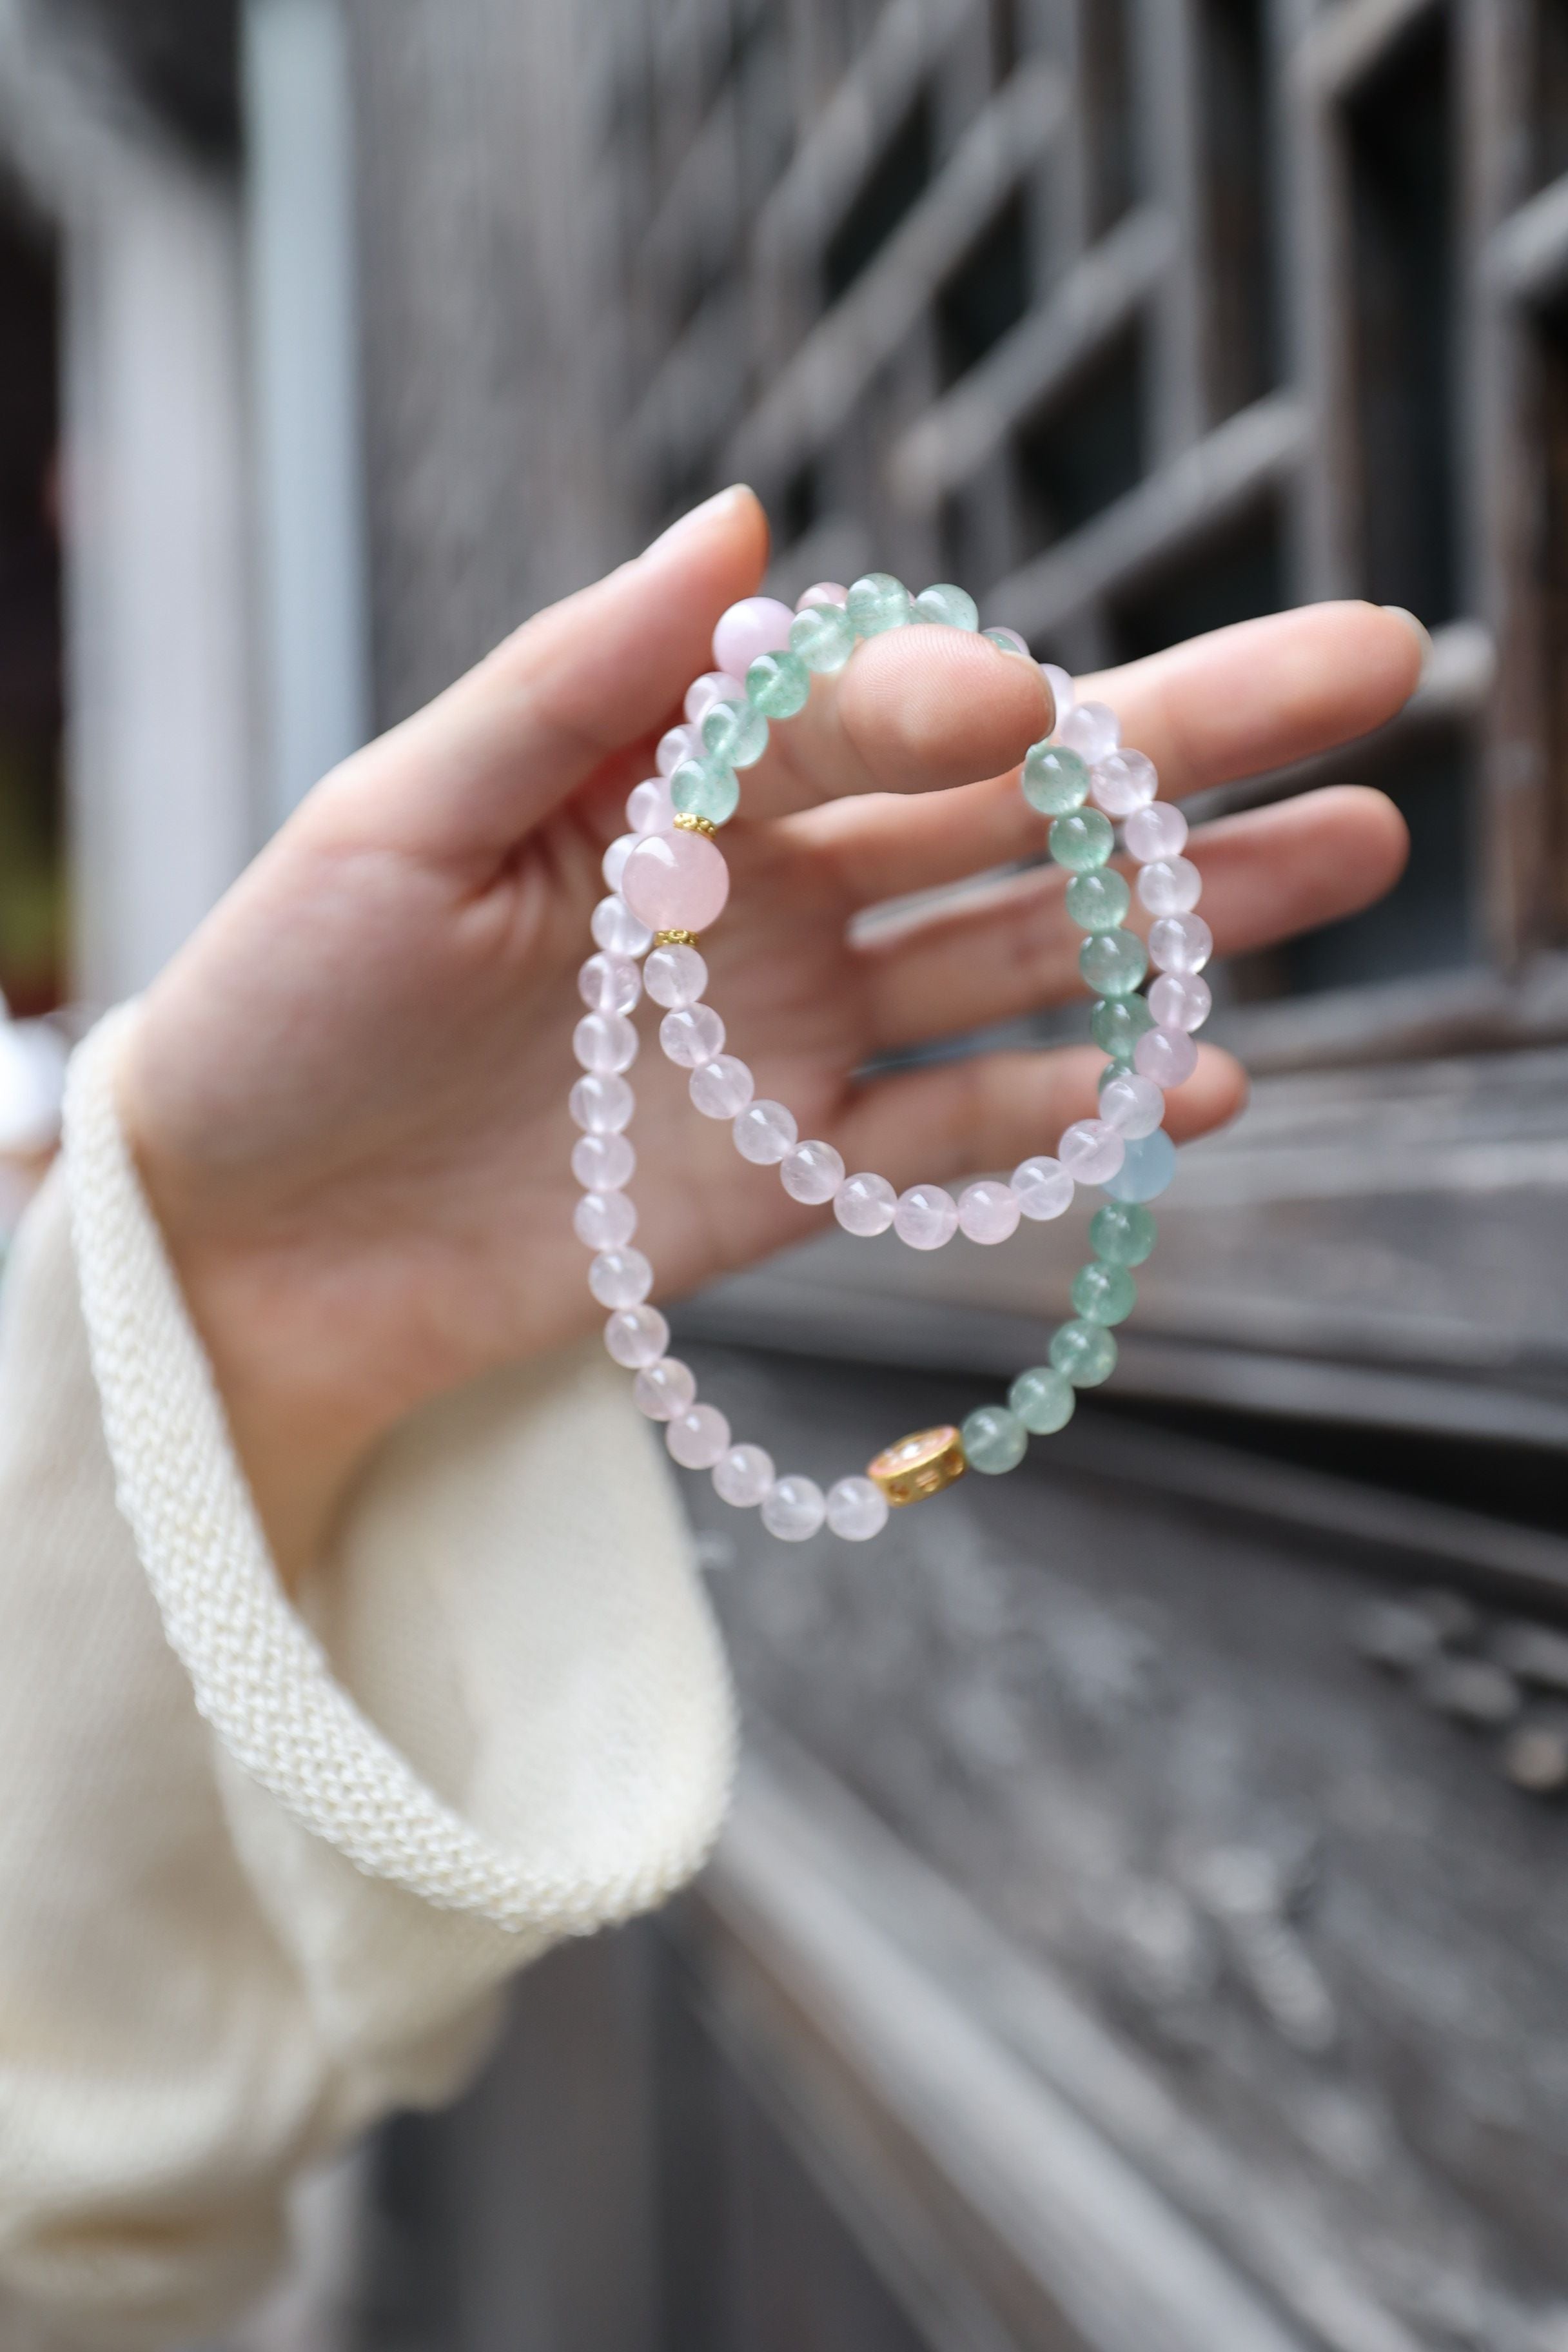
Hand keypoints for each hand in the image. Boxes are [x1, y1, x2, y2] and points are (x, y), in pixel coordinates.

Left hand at [120, 487, 1420, 1582]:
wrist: (242, 1240)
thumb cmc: (284, 1003)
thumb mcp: (397, 815)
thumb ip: (575, 678)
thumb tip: (744, 511)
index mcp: (676, 779)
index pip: (855, 715)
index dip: (941, 704)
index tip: (1017, 711)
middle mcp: (766, 893)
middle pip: (1002, 812)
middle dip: (1182, 751)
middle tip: (1372, 678)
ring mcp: (795, 1034)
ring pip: (1024, 956)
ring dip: (1185, 916)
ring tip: (1351, 850)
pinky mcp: (793, 1178)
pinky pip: (960, 1139)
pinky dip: (1073, 1115)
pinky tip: (1206, 1077)